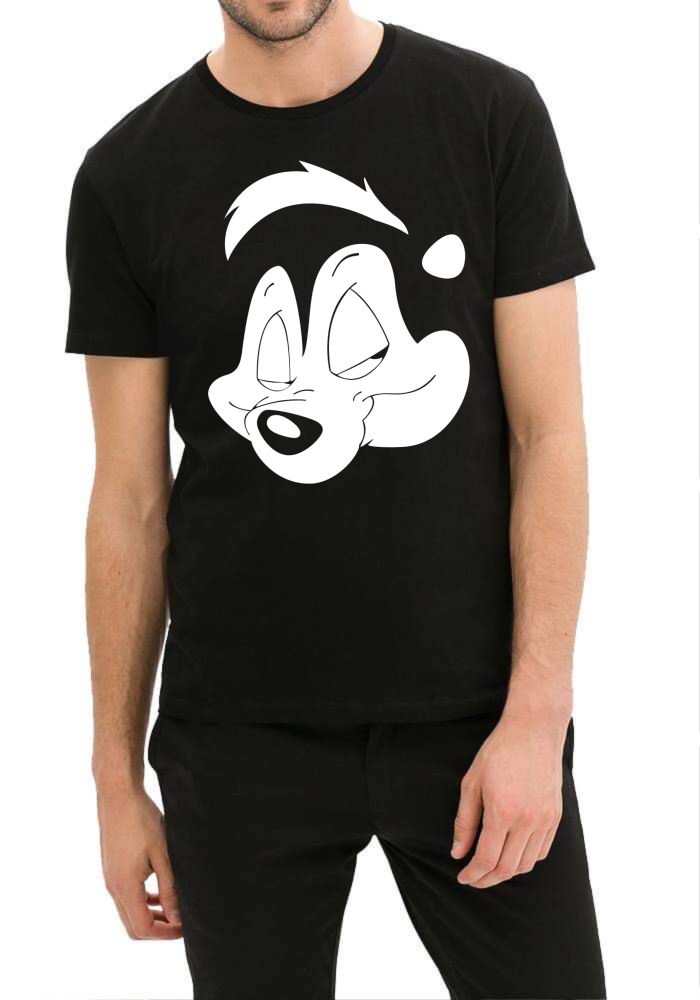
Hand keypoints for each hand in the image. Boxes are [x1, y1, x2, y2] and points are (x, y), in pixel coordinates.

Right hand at [97, 787, 181, 938]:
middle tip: (182, 922)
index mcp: (124, 886)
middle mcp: (113, 887)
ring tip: (175, 908)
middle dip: (158, 929)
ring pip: (129, 911)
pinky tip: (160, 891)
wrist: (118, 795)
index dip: (165, 933)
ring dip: (151, 915)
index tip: (185, 928)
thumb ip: (169, 888)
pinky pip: (126, 896)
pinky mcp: (111, 869)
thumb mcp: (163, 854)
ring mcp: (109, 878)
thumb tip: (176, 917)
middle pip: (133, 926)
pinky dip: (143, 901)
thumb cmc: (142, 819)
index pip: (142, 927)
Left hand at [451, 713, 565, 887]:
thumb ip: (465, 821)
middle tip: (473, 878)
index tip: (463, 878)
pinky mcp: (555, 816)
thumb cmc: (498, 752)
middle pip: (508, 868)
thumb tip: (457, 852)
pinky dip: (526, 860)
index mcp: (502, 812)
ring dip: (507, 872)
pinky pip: (542, 851)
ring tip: (491, 868)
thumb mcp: (472, 783)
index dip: (473, 874)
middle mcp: (527, 821)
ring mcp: (544, 820)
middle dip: (487, 879)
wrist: (534, 731)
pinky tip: (513, 854)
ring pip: (527, 864)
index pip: (487, 859)